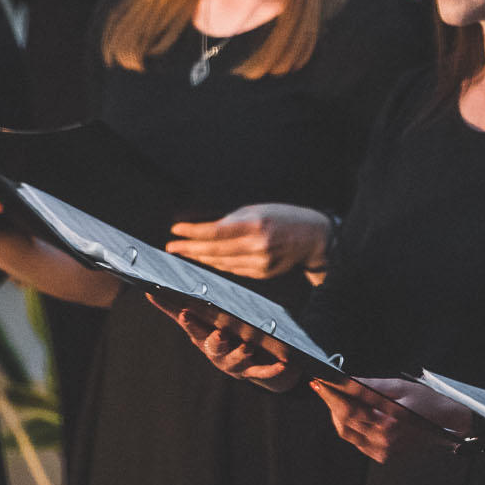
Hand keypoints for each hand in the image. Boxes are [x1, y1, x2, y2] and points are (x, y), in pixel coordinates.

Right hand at [152, 297, 300, 390]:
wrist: (251, 361)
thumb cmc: (222, 334)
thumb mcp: (203, 321)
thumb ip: (178, 308)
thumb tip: (150, 290)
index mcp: (202, 335)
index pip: (192, 326)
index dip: (189, 321)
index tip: (185, 312)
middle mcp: (215, 351)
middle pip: (212, 346)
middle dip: (214, 341)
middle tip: (219, 334)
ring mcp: (233, 363)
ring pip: (235, 360)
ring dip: (240, 354)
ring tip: (247, 348)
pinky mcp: (253, 370)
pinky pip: (262, 372)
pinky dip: (272, 370)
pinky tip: (282, 365)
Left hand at [167, 203, 331, 279]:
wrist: (313, 237)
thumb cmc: (285, 217)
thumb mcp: (259, 209)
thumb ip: (233, 220)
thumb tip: (206, 230)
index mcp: (256, 225)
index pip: (215, 232)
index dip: (193, 233)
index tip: (176, 230)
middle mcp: (258, 246)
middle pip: (214, 251)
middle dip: (190, 248)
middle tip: (172, 246)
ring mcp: (260, 263)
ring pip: (221, 263)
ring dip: (200, 258)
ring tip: (185, 252)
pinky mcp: (262, 274)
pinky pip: (233, 270)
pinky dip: (218, 264)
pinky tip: (206, 259)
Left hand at [310, 375, 471, 461]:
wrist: (447, 424)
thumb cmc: (426, 402)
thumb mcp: (400, 387)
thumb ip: (370, 386)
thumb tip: (345, 381)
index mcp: (390, 419)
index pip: (350, 406)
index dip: (331, 393)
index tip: (319, 382)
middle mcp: (385, 438)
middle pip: (344, 420)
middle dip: (330, 402)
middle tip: (321, 387)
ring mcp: (384, 450)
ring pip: (347, 432)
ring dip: (336, 414)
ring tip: (332, 397)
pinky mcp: (383, 456)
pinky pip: (356, 442)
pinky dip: (348, 427)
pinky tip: (347, 414)